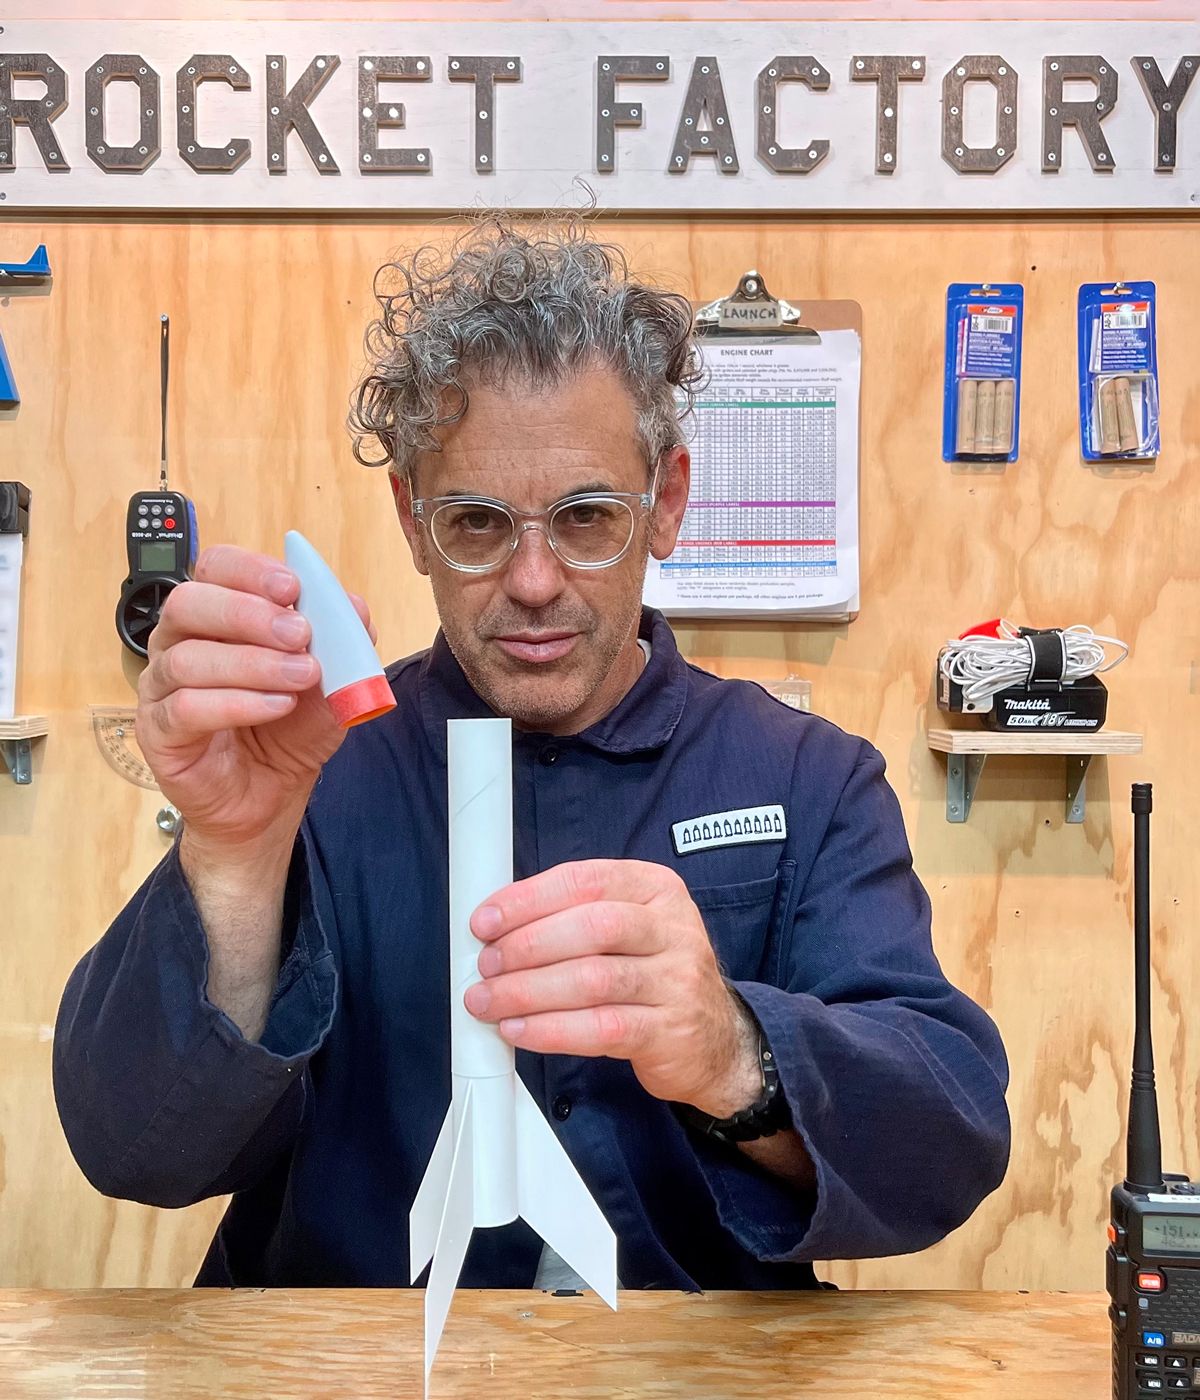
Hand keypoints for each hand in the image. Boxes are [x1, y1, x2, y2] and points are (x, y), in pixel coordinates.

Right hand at [136, 544, 377, 860]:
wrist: (273, 794)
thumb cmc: (290, 729)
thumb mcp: (331, 681)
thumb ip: (342, 642)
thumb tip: (352, 605)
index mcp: (216, 617)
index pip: (214, 569)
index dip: (250, 571)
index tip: (293, 587)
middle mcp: (178, 643)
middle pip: (189, 604)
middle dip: (248, 613)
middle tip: (300, 633)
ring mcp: (162, 688)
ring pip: (188, 658)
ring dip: (253, 663)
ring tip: (301, 677)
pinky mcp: (158, 733)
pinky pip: (185, 708)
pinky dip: (237, 703)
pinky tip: (277, 706)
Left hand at [464, 860, 761, 1116]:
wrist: (716, 1038)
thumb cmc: (654, 975)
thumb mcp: (630, 928)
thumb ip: (575, 917)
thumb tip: (497, 925)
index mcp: (656, 888)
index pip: (586, 880)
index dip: (529, 899)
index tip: (485, 921)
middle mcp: (673, 928)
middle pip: (593, 926)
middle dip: (528, 945)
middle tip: (486, 965)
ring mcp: (677, 980)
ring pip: (594, 979)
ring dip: (529, 991)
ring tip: (489, 1001)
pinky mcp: (670, 1031)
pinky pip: (601, 1028)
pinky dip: (551, 1030)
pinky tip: (519, 1031)